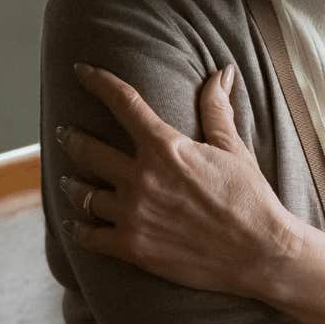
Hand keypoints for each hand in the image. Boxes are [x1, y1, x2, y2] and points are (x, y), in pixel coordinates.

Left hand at [56, 63, 299, 300]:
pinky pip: (88, 235)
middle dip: (71, 137)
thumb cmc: (250, 198)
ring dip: (73, 184)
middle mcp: (142, 178)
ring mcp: (133, 214)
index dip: (98, 82)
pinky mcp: (132, 247)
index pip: (124, 103)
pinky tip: (77, 222)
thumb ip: (217, 110)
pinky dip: (79, 227)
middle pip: (88, 149)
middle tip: (64, 133)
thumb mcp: (234, 149)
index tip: (82, 71)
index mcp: (167, 148)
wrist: (260, 252)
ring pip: (83, 194)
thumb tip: (221, 72)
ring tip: (69, 181)